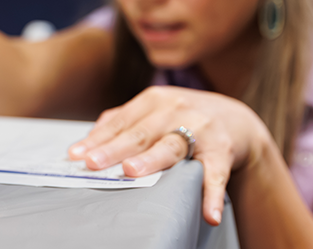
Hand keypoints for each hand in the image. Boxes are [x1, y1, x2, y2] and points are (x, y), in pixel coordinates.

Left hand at [67, 85, 271, 225]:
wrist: (237, 119)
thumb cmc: (184, 117)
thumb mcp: (155, 110)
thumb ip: (125, 120)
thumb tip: (90, 136)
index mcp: (153, 101)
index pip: (119, 123)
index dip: (96, 139)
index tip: (75, 155)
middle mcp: (175, 110)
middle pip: (139, 133)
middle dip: (114, 149)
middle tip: (93, 163)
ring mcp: (200, 129)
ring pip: (171, 147)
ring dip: (152, 160)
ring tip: (132, 172)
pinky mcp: (223, 150)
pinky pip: (215, 174)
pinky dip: (212, 194)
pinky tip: (209, 213)